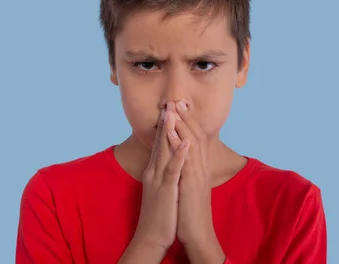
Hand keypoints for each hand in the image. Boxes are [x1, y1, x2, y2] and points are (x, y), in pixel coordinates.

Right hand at [131, 105, 190, 252]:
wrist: (152, 237)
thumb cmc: (162, 213)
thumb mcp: (162, 187)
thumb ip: (165, 172)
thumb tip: (170, 159)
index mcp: (155, 170)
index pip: (161, 142)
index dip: (166, 124)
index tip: (171, 107)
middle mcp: (154, 171)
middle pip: (161, 141)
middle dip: (166, 120)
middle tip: (170, 101)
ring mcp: (158, 180)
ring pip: (164, 150)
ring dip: (170, 130)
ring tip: (174, 112)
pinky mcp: (165, 191)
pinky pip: (173, 170)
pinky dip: (179, 155)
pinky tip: (185, 142)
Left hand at [167, 100, 225, 261]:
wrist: (196, 232)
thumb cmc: (189, 209)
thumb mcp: (189, 184)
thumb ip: (187, 168)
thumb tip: (182, 156)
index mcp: (198, 166)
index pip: (194, 138)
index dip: (188, 120)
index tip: (181, 104)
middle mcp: (200, 167)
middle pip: (195, 136)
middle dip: (185, 116)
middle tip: (177, 98)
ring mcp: (197, 175)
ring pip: (191, 144)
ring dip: (183, 124)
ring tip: (174, 108)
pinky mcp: (192, 184)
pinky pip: (186, 161)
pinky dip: (180, 145)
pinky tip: (174, 133)